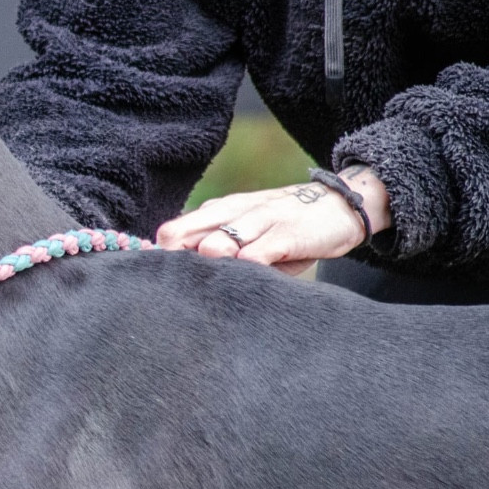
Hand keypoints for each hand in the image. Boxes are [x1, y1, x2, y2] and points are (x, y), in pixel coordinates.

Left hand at [156, 166, 390, 274]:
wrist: (343, 204)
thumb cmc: (285, 228)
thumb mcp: (249, 232)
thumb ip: (220, 250)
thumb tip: (184, 277)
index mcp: (220, 211)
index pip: (177, 229)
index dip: (161, 254)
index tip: (146, 276)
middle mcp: (234, 212)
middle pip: (188, 231)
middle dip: (171, 257)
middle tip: (160, 283)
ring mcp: (262, 220)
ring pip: (221, 239)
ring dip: (204, 259)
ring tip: (194, 281)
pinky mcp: (288, 233)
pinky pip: (260, 250)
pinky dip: (246, 264)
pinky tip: (238, 276)